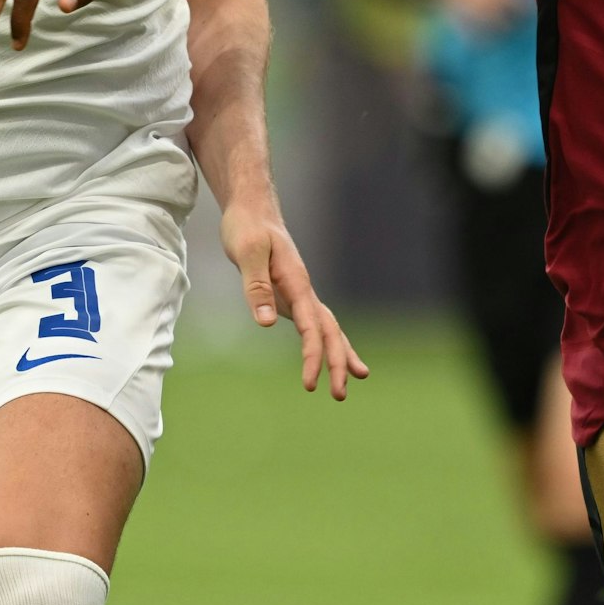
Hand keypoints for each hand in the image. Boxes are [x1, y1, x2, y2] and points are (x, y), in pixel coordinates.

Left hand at [220, 202, 368, 401]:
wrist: (253, 208)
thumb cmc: (247, 227)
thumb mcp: (247, 252)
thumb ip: (256, 288)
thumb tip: (265, 324)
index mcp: (297, 282)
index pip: (311, 327)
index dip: (313, 356)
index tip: (311, 383)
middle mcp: (304, 289)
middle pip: (329, 330)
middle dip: (337, 362)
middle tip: (340, 396)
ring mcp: (300, 292)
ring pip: (328, 326)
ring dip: (339, 352)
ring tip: (356, 377)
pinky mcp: (291, 294)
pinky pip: (314, 322)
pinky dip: (324, 340)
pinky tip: (326, 354)